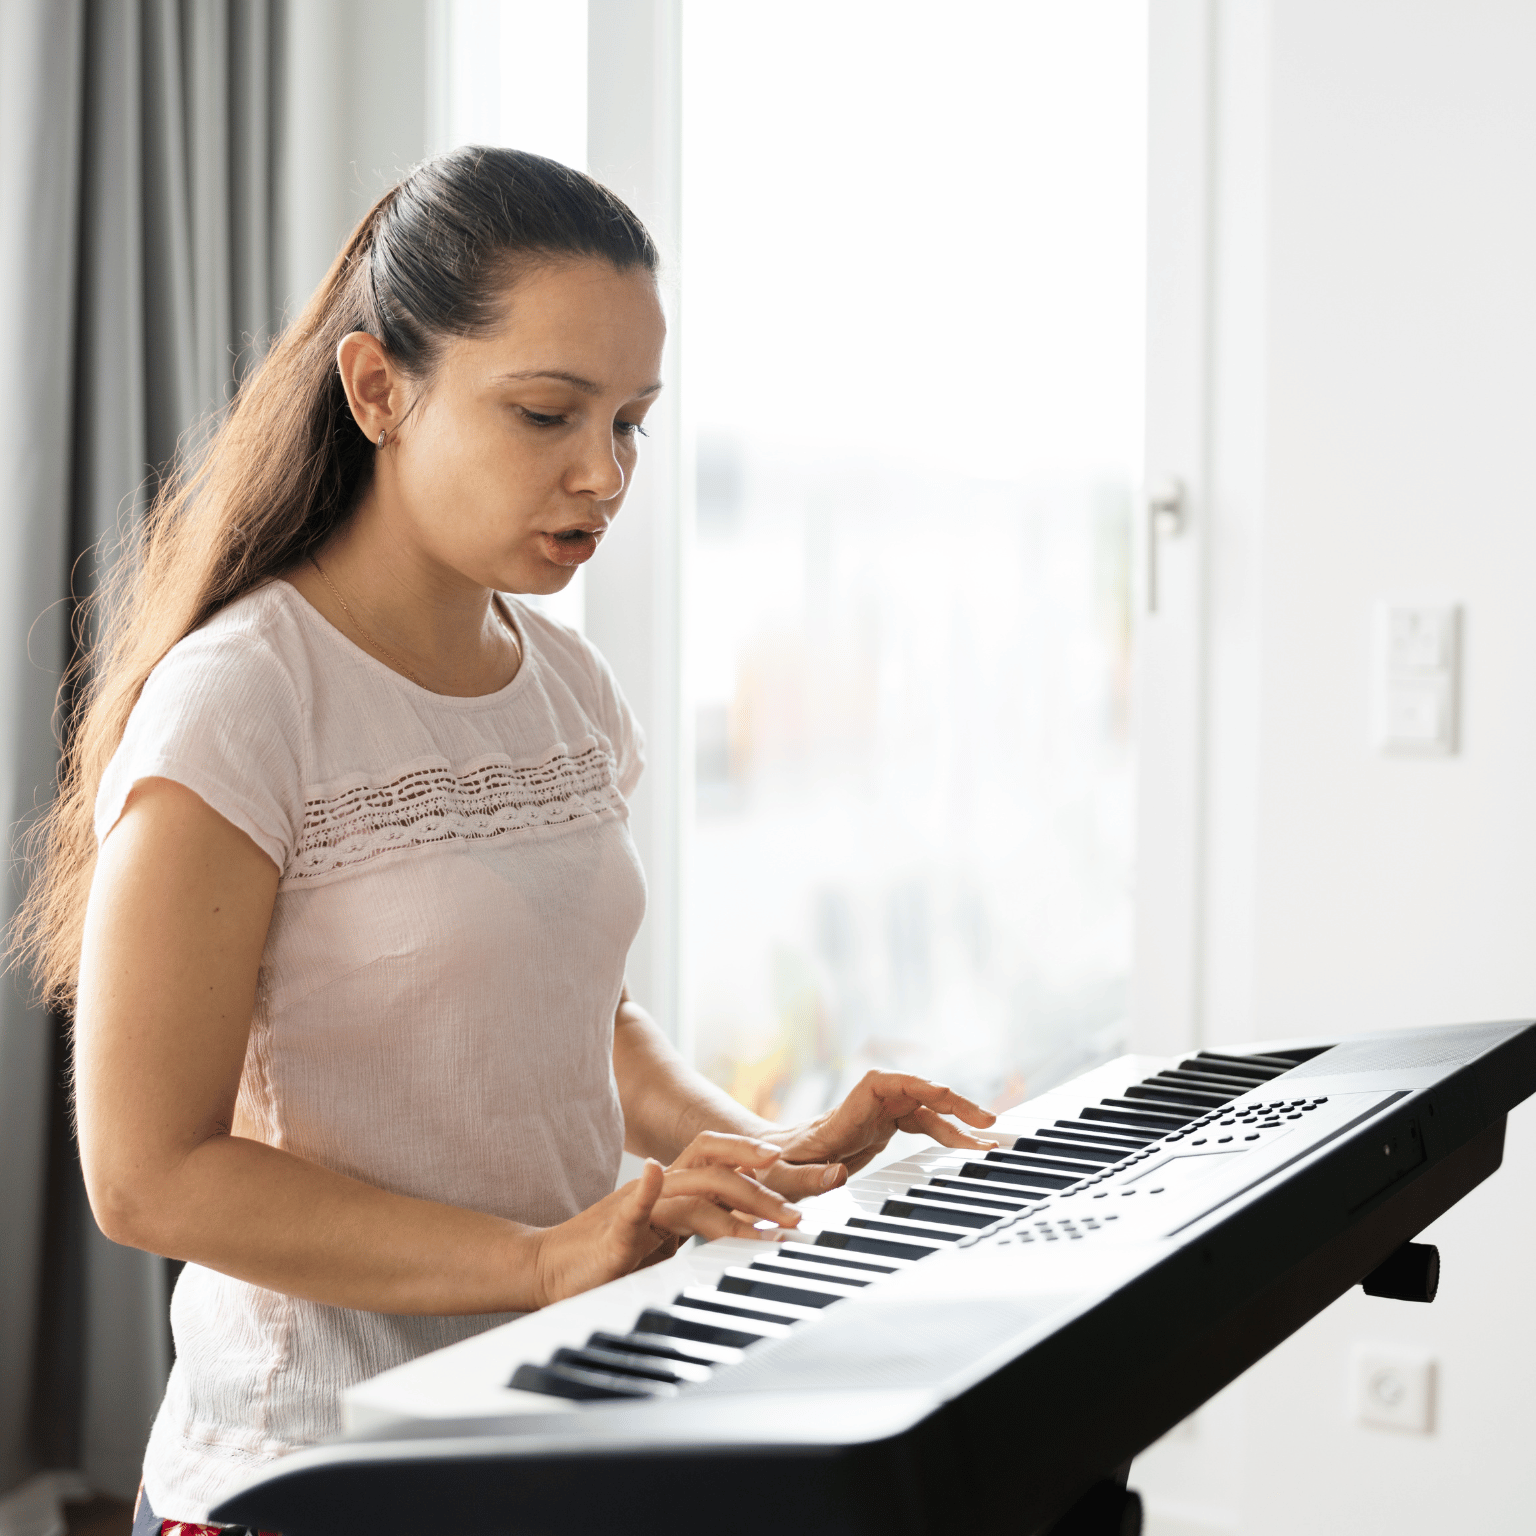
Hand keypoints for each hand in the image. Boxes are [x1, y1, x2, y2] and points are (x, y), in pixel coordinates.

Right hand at [530, 1133, 805, 1306]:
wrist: (551, 1269)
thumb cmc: (608, 1258)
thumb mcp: (665, 1242)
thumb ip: (701, 1228)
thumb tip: (750, 1229)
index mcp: (672, 1188)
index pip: (718, 1156)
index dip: (752, 1154)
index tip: (791, 1165)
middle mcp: (659, 1188)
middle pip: (716, 1169)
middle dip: (762, 1189)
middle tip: (796, 1215)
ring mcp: (636, 1206)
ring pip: (691, 1190)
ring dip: (733, 1205)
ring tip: (767, 1227)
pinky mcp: (615, 1230)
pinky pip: (632, 1206)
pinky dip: (645, 1189)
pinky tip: (654, 1174)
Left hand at [758, 1071, 997, 1191]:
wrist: (764, 1164)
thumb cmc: (769, 1171)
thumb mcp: (783, 1179)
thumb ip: (808, 1179)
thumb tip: (840, 1177)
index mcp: (844, 1114)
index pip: (884, 1084)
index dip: (916, 1084)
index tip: (944, 1093)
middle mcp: (863, 1109)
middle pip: (914, 1092)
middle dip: (951, 1102)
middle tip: (987, 1121)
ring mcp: (874, 1117)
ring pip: (923, 1108)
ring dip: (955, 1120)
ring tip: (988, 1140)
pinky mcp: (880, 1130)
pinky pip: (920, 1124)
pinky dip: (944, 1133)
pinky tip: (966, 1146)